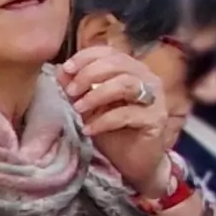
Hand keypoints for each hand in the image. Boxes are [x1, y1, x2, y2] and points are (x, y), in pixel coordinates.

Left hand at [55, 46, 176, 195]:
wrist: (134, 162)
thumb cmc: (112, 131)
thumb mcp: (88, 107)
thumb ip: (77, 88)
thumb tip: (60, 70)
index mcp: (132, 71)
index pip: (111, 52)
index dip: (87, 57)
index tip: (65, 69)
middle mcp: (148, 79)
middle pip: (119, 64)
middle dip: (90, 74)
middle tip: (70, 91)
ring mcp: (155, 99)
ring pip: (126, 84)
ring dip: (97, 94)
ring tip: (78, 109)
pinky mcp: (156, 120)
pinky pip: (128, 114)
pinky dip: (104, 120)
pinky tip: (89, 129)